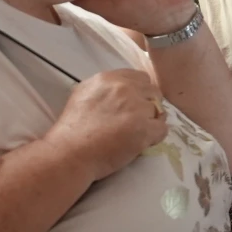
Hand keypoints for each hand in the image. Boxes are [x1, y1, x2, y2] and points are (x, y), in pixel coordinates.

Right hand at [44, 68, 169, 181]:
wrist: (68, 154)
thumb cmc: (72, 129)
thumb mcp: (83, 95)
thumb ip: (106, 88)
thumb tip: (124, 88)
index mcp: (109, 78)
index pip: (141, 78)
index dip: (141, 93)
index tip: (133, 105)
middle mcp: (124, 88)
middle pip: (153, 92)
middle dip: (148, 106)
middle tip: (137, 121)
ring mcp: (136, 108)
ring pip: (159, 111)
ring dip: (151, 122)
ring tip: (136, 134)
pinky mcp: (144, 128)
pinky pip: (163, 129)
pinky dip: (155, 137)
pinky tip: (142, 142)